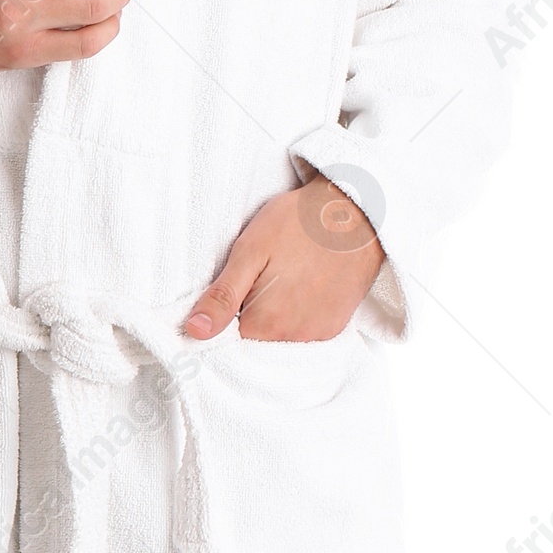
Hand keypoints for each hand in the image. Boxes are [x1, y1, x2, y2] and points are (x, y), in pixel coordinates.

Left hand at [182, 180, 384, 342]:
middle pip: (254, 340)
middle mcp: (295, 337)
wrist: (357, 211)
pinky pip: (303, 334)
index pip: (228, 340)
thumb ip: (223, 296)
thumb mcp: (250, 250)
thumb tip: (195, 331)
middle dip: (248, 316)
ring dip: (273, 317)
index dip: (223, 316)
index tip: (230, 292)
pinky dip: (295, 317)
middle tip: (258, 277)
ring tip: (281, 279)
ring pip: (278, 338)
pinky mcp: (334, 327)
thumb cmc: (300, 223)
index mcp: (267, 322)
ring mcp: (318, 334)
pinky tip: (300, 288)